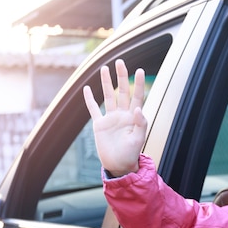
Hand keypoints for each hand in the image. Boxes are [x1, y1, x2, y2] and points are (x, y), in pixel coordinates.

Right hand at [83, 59, 147, 175]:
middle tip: (120, 62)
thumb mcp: (138, 139)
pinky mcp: (99, 125)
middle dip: (121, 77)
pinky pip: (94, 109)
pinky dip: (90, 100)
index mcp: (133, 117)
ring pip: (108, 96)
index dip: (138, 84)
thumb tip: (138, 108)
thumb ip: (140, 124)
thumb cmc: (131, 154)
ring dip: (106, 83)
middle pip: (122, 92)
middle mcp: (122, 114)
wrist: (118, 165)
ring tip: (104, 68)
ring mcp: (110, 118)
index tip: (139, 70)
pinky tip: (87, 89)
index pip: (137, 97)